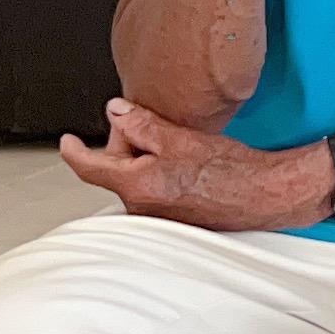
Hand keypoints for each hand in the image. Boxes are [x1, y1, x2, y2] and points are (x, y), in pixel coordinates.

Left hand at [58, 100, 329, 230]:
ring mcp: (157, 218)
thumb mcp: (181, 137)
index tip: (68, 141)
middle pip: (116, 173)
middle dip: (126, 150)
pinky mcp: (173, 221)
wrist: (266, 195)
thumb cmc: (233, 170)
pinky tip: (187, 168)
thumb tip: (115, 112)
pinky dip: (160, 178)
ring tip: (178, 149)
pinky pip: (153, 195)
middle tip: (151, 130)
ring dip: (145, 164)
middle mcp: (142, 208)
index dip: (74, 151)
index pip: (89, 167)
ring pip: (135, 183)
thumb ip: (142, 124)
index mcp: (137, 185)